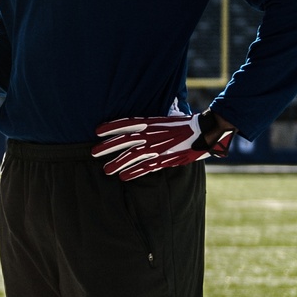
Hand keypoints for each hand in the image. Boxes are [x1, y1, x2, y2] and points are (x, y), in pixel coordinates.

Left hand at [92, 111, 234, 180]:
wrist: (203, 131)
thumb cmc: (182, 124)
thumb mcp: (164, 119)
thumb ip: (149, 122)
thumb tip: (137, 124)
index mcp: (151, 122)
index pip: (126, 123)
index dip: (110, 127)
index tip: (97, 131)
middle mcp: (151, 135)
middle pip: (124, 140)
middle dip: (107, 146)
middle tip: (93, 152)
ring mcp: (157, 148)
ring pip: (132, 156)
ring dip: (117, 163)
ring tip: (105, 170)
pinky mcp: (165, 160)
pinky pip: (146, 167)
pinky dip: (134, 172)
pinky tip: (123, 177)